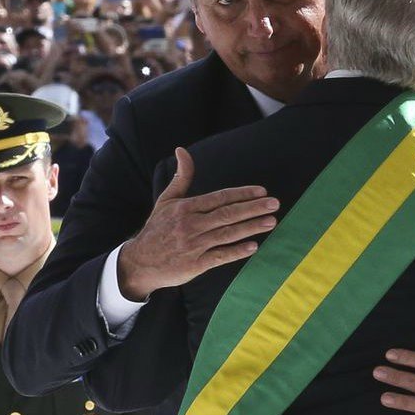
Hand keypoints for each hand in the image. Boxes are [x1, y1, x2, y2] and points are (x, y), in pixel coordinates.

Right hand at [116, 148, 278, 299]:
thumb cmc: (158, 228)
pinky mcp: (195, 264)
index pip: (219, 197)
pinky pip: (220, 256)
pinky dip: (236, 251)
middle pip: (227, 214)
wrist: (140, 262)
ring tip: (271, 221)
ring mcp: (194, 245)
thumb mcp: (167, 200)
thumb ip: (181, 177)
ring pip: (227, 234)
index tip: (261, 191)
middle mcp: (191, 225)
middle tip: (274, 203)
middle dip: (253, 208)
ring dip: (251, 227)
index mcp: (186, 208)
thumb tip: (182, 150)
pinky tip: (254, 246)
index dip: (241, 194)